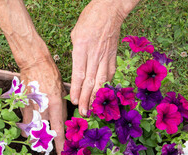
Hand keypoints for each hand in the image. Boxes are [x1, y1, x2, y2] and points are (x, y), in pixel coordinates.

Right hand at [20, 57, 66, 154]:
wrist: (34, 62)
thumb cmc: (51, 74)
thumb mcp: (62, 91)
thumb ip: (61, 108)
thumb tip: (62, 122)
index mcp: (56, 103)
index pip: (58, 129)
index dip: (59, 143)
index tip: (60, 153)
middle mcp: (43, 107)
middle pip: (44, 132)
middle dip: (47, 143)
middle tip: (48, 150)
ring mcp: (31, 106)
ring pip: (33, 129)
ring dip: (35, 137)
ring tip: (37, 143)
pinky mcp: (22, 103)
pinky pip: (24, 121)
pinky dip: (26, 128)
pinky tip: (27, 134)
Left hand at [70, 0, 136, 115]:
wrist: (110, 10)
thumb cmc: (89, 20)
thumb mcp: (75, 35)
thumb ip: (76, 53)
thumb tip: (76, 68)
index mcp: (81, 49)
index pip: (79, 75)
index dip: (77, 91)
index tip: (75, 102)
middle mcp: (94, 55)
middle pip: (90, 81)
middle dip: (86, 99)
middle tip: (84, 112)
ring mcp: (105, 56)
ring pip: (101, 81)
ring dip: (97, 96)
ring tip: (94, 108)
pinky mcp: (113, 56)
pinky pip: (110, 74)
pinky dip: (106, 85)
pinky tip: (103, 94)